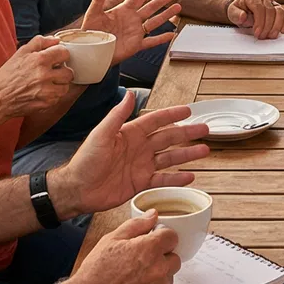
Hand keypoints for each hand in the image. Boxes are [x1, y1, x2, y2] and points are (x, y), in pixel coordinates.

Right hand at [0, 35, 73, 121]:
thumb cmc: (8, 75)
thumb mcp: (21, 53)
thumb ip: (40, 42)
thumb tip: (56, 40)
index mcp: (39, 60)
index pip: (64, 53)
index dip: (61, 55)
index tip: (57, 58)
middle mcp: (45, 75)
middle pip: (69, 72)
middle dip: (62, 71)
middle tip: (53, 72)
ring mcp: (46, 91)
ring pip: (66, 86)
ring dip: (59, 84)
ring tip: (48, 83)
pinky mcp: (46, 103)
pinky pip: (58, 98)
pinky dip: (53, 95)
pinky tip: (43, 92)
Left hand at [53, 97, 208, 216]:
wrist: (78, 189)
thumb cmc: (85, 161)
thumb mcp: (101, 134)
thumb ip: (117, 115)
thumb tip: (131, 94)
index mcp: (130, 133)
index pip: (156, 120)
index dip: (172, 114)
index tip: (189, 110)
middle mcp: (138, 147)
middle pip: (168, 137)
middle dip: (187, 133)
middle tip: (205, 129)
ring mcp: (141, 165)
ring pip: (170, 157)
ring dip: (187, 154)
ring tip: (204, 150)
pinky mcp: (140, 183)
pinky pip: (163, 179)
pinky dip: (177, 178)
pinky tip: (190, 176)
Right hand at [64, 213, 181, 283]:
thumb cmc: (96, 273)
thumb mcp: (111, 240)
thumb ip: (136, 225)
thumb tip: (153, 215)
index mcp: (149, 249)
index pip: (172, 237)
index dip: (161, 237)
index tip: (152, 240)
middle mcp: (159, 269)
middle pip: (174, 257)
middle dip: (162, 256)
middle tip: (141, 260)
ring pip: (169, 275)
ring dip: (159, 273)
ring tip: (136, 276)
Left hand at [80, 0, 183, 60]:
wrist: (90, 53)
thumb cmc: (89, 33)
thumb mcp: (93, 13)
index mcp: (122, 10)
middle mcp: (131, 20)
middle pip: (151, 7)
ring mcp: (135, 33)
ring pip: (154, 22)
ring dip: (166, 14)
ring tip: (178, 6)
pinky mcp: (135, 45)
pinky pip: (151, 42)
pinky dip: (162, 39)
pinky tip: (172, 34)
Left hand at [227, 0, 283, 38]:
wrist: (242, 9)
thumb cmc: (238, 10)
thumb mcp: (232, 12)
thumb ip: (236, 14)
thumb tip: (242, 16)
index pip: (258, 7)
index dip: (259, 21)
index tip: (257, 33)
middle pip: (270, 11)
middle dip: (267, 26)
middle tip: (262, 36)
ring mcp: (272, 1)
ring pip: (279, 11)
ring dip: (277, 25)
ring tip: (271, 35)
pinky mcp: (277, 8)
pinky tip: (282, 30)